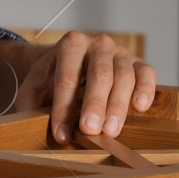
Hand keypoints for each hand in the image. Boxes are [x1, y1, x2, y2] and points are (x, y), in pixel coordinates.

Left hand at [0, 33, 155, 142]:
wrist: (70, 62)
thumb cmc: (51, 81)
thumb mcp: (34, 89)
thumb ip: (31, 105)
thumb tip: (33, 129)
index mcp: (69, 44)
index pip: (66, 78)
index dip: (63, 108)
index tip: (61, 134)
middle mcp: (97, 44)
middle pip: (98, 74)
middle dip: (93, 104)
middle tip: (89, 130)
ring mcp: (119, 52)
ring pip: (123, 76)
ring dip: (117, 105)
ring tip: (110, 131)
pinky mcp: (137, 64)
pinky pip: (146, 74)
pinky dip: (145, 89)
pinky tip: (140, 107)